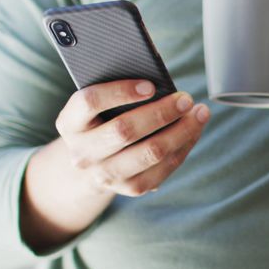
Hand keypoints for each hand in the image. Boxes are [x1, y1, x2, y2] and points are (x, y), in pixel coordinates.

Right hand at [54, 79, 209, 196]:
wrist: (93, 166)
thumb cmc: (102, 121)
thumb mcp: (98, 107)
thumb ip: (118, 91)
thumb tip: (160, 80)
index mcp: (69, 123)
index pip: (89, 102)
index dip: (120, 91)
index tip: (151, 85)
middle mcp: (82, 153)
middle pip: (125, 130)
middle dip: (161, 112)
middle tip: (186, 98)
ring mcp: (105, 175)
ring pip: (150, 152)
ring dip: (182, 131)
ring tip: (200, 113)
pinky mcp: (130, 189)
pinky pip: (164, 168)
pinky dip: (184, 146)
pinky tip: (194, 131)